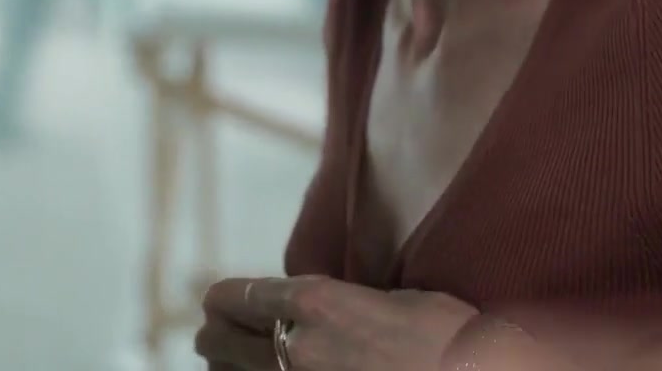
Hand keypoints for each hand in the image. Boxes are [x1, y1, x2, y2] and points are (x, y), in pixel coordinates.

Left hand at [196, 275, 475, 370]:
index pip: (243, 296)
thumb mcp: (400, 301)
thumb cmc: (449, 340)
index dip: (224, 299)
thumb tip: (335, 311)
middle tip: (212, 333)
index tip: (215, 300)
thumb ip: (353, 302)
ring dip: (225, 364)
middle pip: (221, 339)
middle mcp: (297, 347)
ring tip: (220, 360)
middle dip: (216, 333)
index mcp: (318, 304)